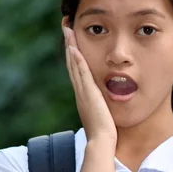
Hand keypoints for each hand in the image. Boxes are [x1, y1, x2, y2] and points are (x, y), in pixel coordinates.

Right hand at [62, 24, 116, 145]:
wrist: (102, 142)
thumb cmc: (105, 134)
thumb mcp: (104, 116)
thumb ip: (103, 108)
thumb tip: (107, 106)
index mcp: (84, 97)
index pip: (77, 72)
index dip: (74, 57)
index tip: (72, 42)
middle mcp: (80, 92)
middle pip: (72, 64)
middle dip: (69, 46)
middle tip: (66, 29)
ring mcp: (83, 92)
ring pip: (74, 65)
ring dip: (70, 47)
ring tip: (67, 30)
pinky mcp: (88, 94)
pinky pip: (82, 73)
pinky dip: (77, 60)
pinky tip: (74, 48)